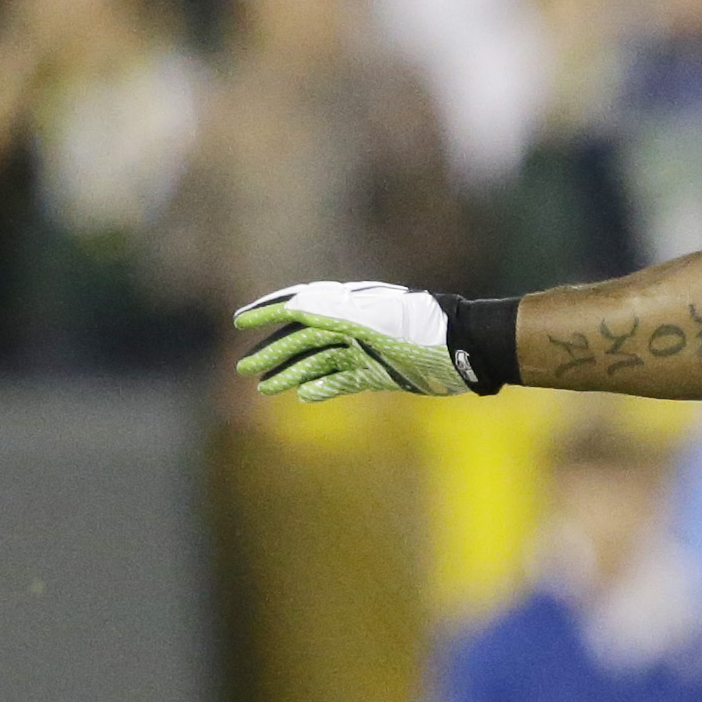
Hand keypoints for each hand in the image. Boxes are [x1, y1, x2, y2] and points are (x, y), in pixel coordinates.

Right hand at [234, 283, 470, 400]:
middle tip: (243, 369)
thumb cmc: (419, 329)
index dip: (267, 311)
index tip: (240, 321)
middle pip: (301, 338)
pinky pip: (341, 379)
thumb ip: (334, 313)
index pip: (298, 306)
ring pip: (317, 361)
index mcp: (346, 306)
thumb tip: (294, 307)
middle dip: (271, 351)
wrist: (461, 348)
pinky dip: (321, 387)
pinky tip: (302, 395)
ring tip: (264, 388)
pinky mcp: (377, 372)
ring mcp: (363, 350)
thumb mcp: (373, 319)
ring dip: (290, 373)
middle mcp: (351, 326)